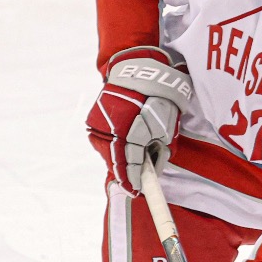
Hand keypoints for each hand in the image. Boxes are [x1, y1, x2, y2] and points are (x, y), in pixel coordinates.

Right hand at [86, 46, 190, 195]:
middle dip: (126, 172)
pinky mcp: (94, 119)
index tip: (137, 191)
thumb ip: (159, 150)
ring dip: (118, 159)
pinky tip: (121, 147)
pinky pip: (103, 141)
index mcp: (130, 133)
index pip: (131, 165)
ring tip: (130, 162)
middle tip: (134, 182)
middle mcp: (110, 130)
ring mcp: (99, 125)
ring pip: (108, 152)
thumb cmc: (158, 97)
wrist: (137, 70)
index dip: (134, 180)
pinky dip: (112, 147)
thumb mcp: (167, 126)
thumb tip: (152, 168)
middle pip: (116, 162)